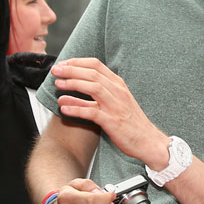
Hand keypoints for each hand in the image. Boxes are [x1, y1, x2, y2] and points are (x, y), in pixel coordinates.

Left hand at [51, 58, 168, 166]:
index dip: (77, 62)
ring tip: (58, 84)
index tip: (62, 64)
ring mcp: (116, 106)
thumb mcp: (115, 103)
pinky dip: (77, 108)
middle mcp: (118, 92)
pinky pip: (92, 112)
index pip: (96, 65)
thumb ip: (93, 97)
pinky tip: (64, 107)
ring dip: (73, 84)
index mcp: (118, 84)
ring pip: (93, 88)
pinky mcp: (113, 121)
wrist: (148, 141)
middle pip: (92, 74)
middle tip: (55, 70)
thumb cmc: (130, 123)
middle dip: (71, 70)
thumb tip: (68, 94)